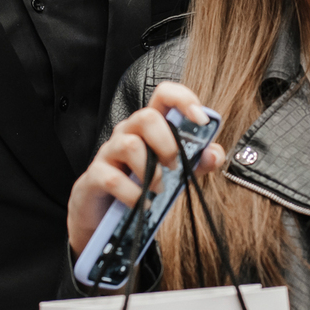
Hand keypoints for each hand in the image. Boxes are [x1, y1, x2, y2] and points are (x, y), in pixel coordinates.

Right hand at [68, 80, 226, 255]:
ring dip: (151, 172)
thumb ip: (197, 161)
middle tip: (174, 167)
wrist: (103, 215)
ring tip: (158, 190)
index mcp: (149, 126)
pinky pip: (113, 179)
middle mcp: (127, 132)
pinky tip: (142, 203)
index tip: (201, 121)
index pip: (163, 94)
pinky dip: (133, 195)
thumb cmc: (140, 185)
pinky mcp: (95, 176)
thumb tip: (214, 152)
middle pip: (146, 116)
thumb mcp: (174, 173)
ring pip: (130, 145)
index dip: (184, 99)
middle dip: (167, 144)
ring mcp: (108, 153)